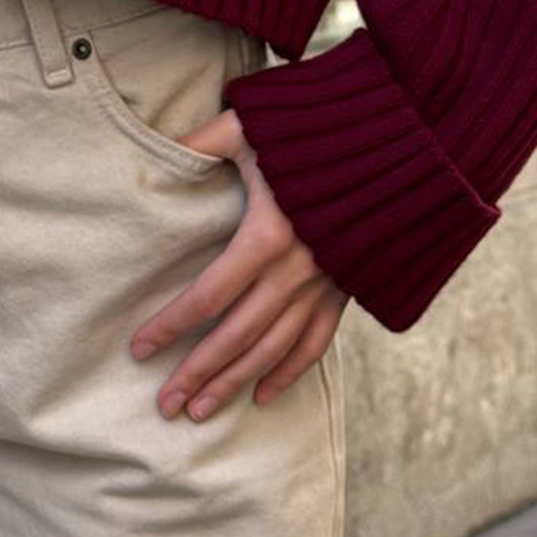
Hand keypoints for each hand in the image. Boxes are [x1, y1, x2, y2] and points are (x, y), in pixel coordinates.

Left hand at [128, 107, 350, 420]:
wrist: (397, 146)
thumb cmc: (314, 129)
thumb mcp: (251, 126)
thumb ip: (202, 140)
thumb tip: (158, 145)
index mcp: (267, 236)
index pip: (208, 296)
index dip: (171, 326)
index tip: (139, 349)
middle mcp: (296, 272)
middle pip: (237, 336)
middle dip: (197, 373)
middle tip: (165, 404)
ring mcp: (324, 286)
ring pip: (273, 349)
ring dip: (235, 383)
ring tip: (200, 411)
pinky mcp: (345, 290)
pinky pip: (316, 342)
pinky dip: (289, 372)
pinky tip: (262, 395)